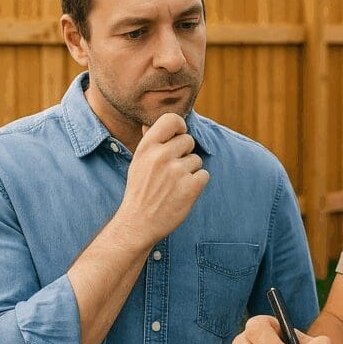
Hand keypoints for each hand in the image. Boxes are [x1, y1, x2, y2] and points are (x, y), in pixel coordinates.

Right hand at [115, 113, 208, 248]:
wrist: (139, 223)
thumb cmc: (140, 191)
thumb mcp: (138, 163)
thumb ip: (149, 142)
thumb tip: (150, 123)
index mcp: (147, 147)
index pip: (171, 120)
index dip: (180, 127)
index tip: (179, 136)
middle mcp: (161, 155)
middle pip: (188, 141)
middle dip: (185, 154)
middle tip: (171, 172)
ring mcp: (177, 171)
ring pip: (197, 160)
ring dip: (190, 171)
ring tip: (173, 185)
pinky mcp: (190, 186)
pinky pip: (204, 175)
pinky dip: (197, 184)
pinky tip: (182, 193)